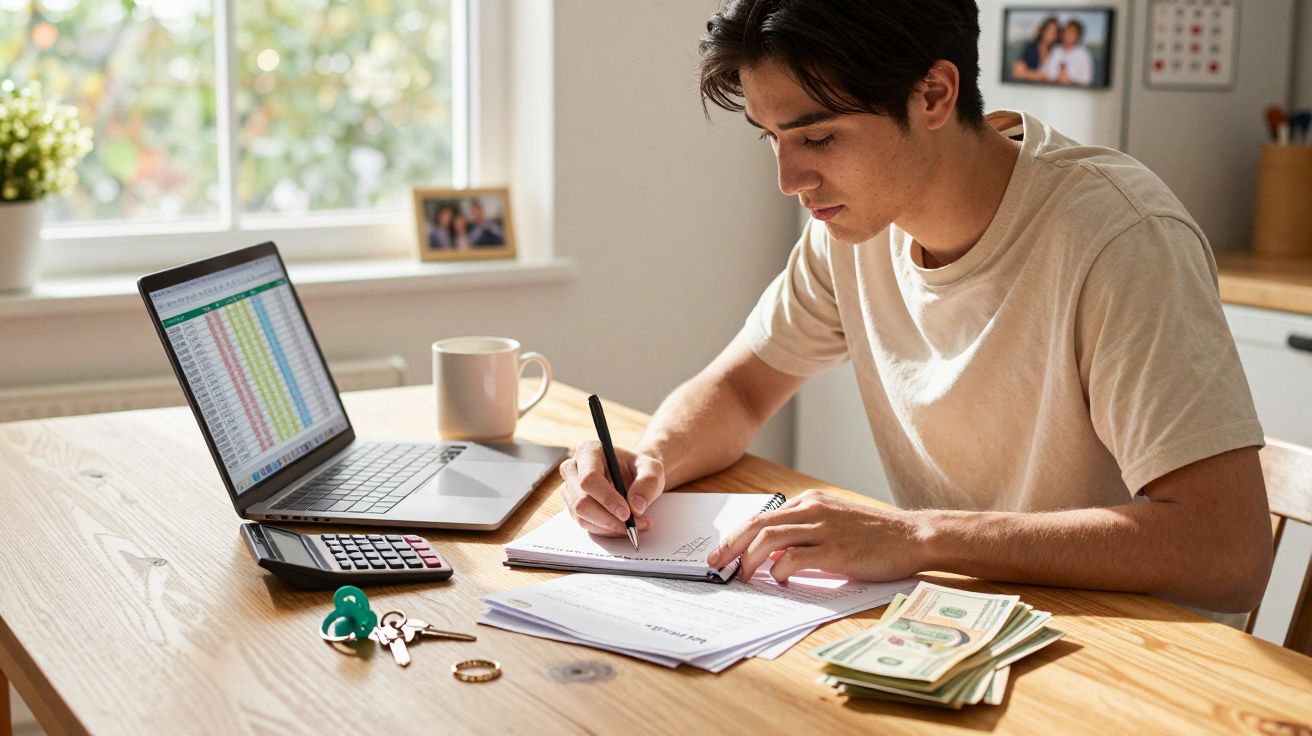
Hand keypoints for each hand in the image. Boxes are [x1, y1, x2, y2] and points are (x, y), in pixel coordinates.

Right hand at [558, 440, 665, 535]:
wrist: (634, 476)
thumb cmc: (639, 468)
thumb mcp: (653, 469)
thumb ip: (648, 483)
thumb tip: (636, 506)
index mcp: (589, 451)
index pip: (589, 479)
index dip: (607, 499)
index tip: (627, 513)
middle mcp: (573, 469)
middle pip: (581, 502)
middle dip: (609, 518)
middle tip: (633, 524)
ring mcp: (570, 489)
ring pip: (582, 517)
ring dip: (609, 526)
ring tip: (634, 524)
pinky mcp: (572, 506)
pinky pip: (586, 524)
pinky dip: (606, 529)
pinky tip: (622, 525)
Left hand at [704, 490, 928, 583]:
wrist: (913, 536)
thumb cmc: (876, 534)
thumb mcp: (836, 522)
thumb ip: (806, 531)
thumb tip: (775, 553)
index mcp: (811, 501)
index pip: (764, 516)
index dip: (738, 535)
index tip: (723, 552)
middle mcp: (813, 510)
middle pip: (758, 524)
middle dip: (730, 544)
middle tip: (715, 563)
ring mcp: (824, 529)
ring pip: (770, 539)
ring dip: (749, 559)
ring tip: (743, 576)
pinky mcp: (835, 551)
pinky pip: (795, 559)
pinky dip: (780, 571)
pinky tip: (780, 580)